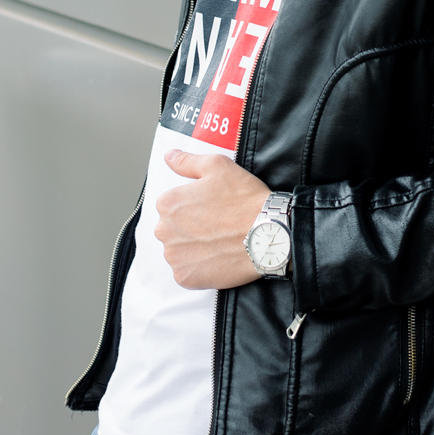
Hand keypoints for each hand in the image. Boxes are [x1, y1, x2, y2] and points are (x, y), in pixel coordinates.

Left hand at [154, 150, 270, 289]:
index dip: (193, 206)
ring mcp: (175, 256)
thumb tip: (170, 156)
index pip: (170, 205)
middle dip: (190, 228)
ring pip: (178, 251)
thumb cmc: (244, 200)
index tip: (211, 208)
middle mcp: (165, 231)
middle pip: (172, 229)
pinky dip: (199, 267)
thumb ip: (187, 161)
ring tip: (219, 242)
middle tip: (217, 225)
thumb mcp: (218, 166)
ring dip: (193, 248)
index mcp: (168, 203)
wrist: (268, 234)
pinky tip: (217, 257)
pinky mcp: (186, 277)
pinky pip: (186, 272)